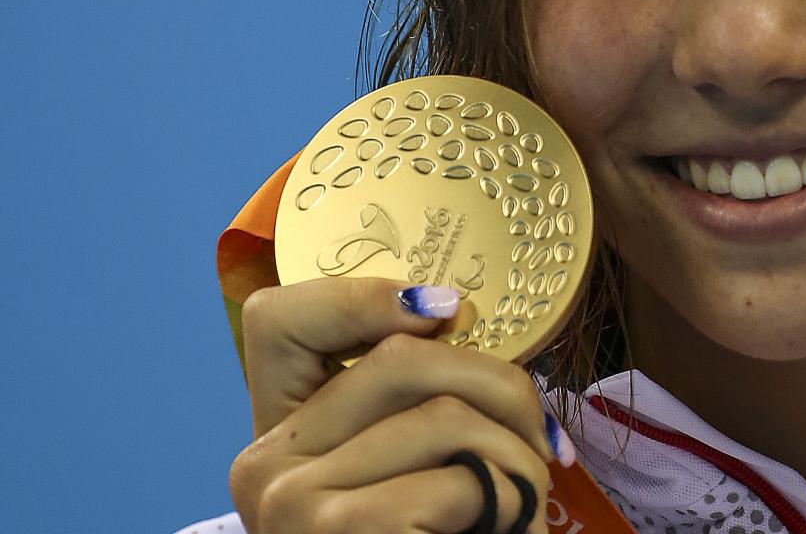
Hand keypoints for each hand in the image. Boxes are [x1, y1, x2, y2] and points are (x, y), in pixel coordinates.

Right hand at [228, 277, 562, 533]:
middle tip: (542, 445)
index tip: (449, 311)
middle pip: (403, 359)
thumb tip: (451, 311)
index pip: (281, 321)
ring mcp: (287, 498)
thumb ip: (412, 406)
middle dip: (503, 389)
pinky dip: (510, 504)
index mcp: (278, 438)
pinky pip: (457, 479)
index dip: (368, 296)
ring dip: (519, 460)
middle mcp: (264, 462)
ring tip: (529, 505)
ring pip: (445, 414)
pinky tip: (514, 531)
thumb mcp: (407, 475)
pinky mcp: (328, 529)